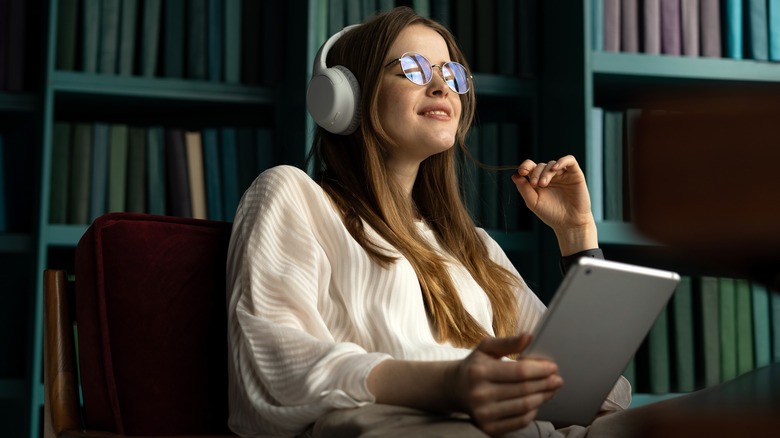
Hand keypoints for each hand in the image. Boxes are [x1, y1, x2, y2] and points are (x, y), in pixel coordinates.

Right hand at [448, 334, 562, 435]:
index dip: (540, 369)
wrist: (455, 389)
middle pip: (524, 390)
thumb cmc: (475, 365)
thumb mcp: (486, 348)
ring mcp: (484, 414)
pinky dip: (533, 412)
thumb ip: (508, 342)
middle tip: (558, 379)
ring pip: (524, 406)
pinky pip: (520, 421)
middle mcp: (480, 394)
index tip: (553, 367)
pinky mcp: (489, 428)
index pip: (518, 372)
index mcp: (479, 372)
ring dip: (543, 397)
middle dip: (545, 384)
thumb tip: (529, 336)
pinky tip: (537, 402)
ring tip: (551, 389)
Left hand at [511, 155, 597, 254]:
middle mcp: (550, 176)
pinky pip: (569, 160)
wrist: (569, 223)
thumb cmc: (551, 214)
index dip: (525, 166)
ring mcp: (562, 174)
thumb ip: (524, 189)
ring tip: (543, 184)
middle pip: (540, 166)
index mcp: (538, 181)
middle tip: (535, 184)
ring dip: (545, 172)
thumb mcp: (533, 202)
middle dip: (535, 173)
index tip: (522, 172)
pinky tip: (555, 168)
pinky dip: (562, 161)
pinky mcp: (575, 174)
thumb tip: (514, 175)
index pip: (530, 167)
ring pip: (551, 164)